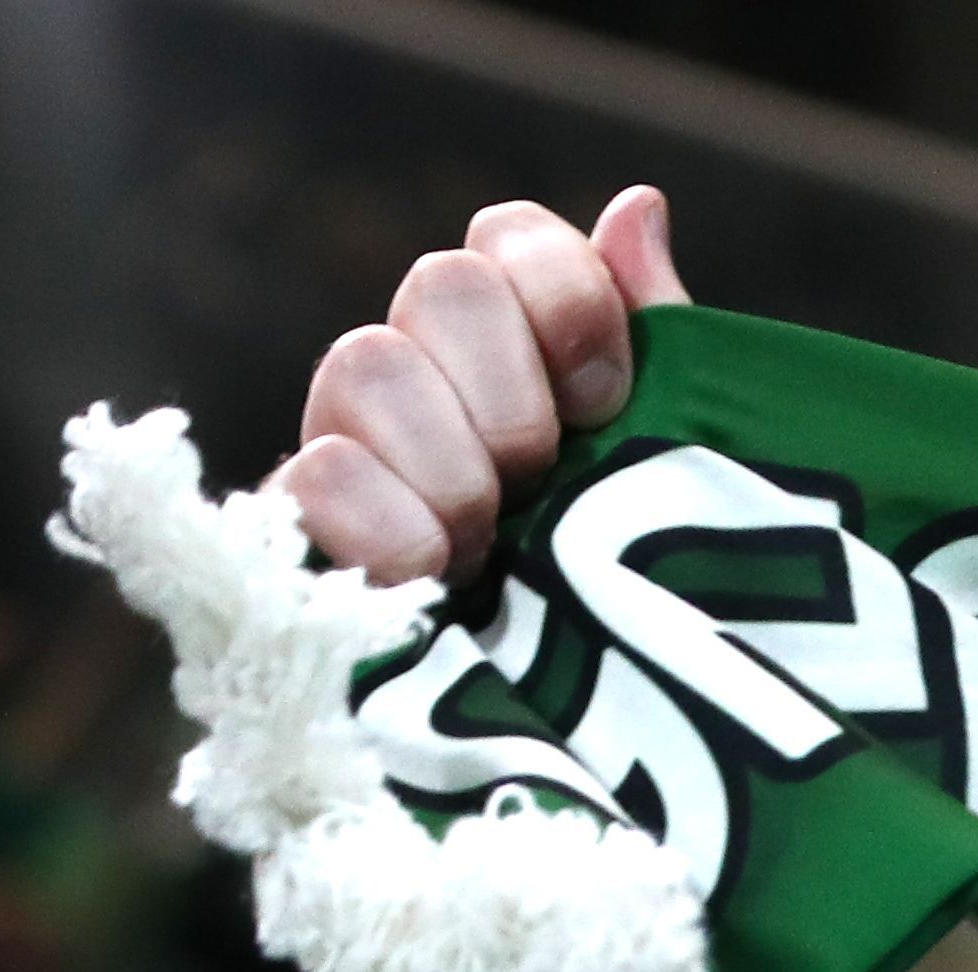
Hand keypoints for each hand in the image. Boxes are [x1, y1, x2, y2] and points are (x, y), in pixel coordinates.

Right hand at [278, 190, 687, 588]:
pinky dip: (384, 527)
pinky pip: (311, 473)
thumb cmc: (637, 606)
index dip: (564, 302)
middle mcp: (427, 380)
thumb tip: (638, 205)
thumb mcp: (677, 476)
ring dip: (451, 468)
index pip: (508, 242)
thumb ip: (663, 346)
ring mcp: (351, 448)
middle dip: (511, 395)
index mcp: (518, 356)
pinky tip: (430, 578)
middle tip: (540, 487)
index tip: (609, 402)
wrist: (597, 760)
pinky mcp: (299, 535)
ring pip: (367, 363)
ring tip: (489, 554)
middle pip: (440, 287)